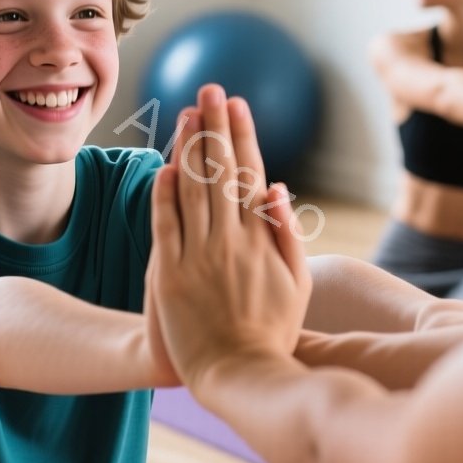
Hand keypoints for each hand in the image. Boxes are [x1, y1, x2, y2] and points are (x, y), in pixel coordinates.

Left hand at [146, 84, 312, 390]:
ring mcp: (200, 255)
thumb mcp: (298, 283)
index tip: (237, 105)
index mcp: (263, 238)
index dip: (243, 136)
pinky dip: (164, 193)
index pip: (250, 173)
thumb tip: (277, 185)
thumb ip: (287, 232)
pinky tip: (163, 164)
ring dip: (188, 148)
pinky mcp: (172, 273)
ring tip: (187, 113)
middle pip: (220, 171)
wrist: (238, 373)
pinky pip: (166, 224)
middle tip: (209, 89)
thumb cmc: (273, 330)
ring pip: (192, 190)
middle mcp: (231, 240)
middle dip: (215, 126)